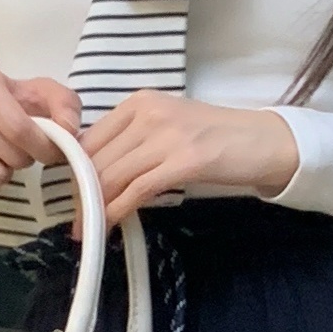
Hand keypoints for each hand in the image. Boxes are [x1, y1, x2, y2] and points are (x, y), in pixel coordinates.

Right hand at [0, 69, 83, 197]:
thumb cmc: (4, 103)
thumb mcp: (39, 94)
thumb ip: (64, 106)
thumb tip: (69, 131)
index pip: (19, 128)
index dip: (42, 147)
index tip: (48, 150)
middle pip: (8, 154)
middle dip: (22, 158)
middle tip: (16, 149)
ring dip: (2, 172)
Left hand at [84, 91, 298, 221]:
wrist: (262, 141)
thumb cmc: (216, 138)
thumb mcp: (167, 127)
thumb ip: (134, 139)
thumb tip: (96, 170)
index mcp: (139, 102)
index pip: (91, 137)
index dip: (75, 171)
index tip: (70, 195)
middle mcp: (148, 113)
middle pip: (98, 158)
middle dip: (80, 194)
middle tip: (74, 221)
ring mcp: (167, 135)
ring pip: (113, 175)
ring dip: (94, 207)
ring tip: (84, 229)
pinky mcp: (184, 161)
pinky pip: (136, 189)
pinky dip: (116, 210)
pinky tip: (107, 226)